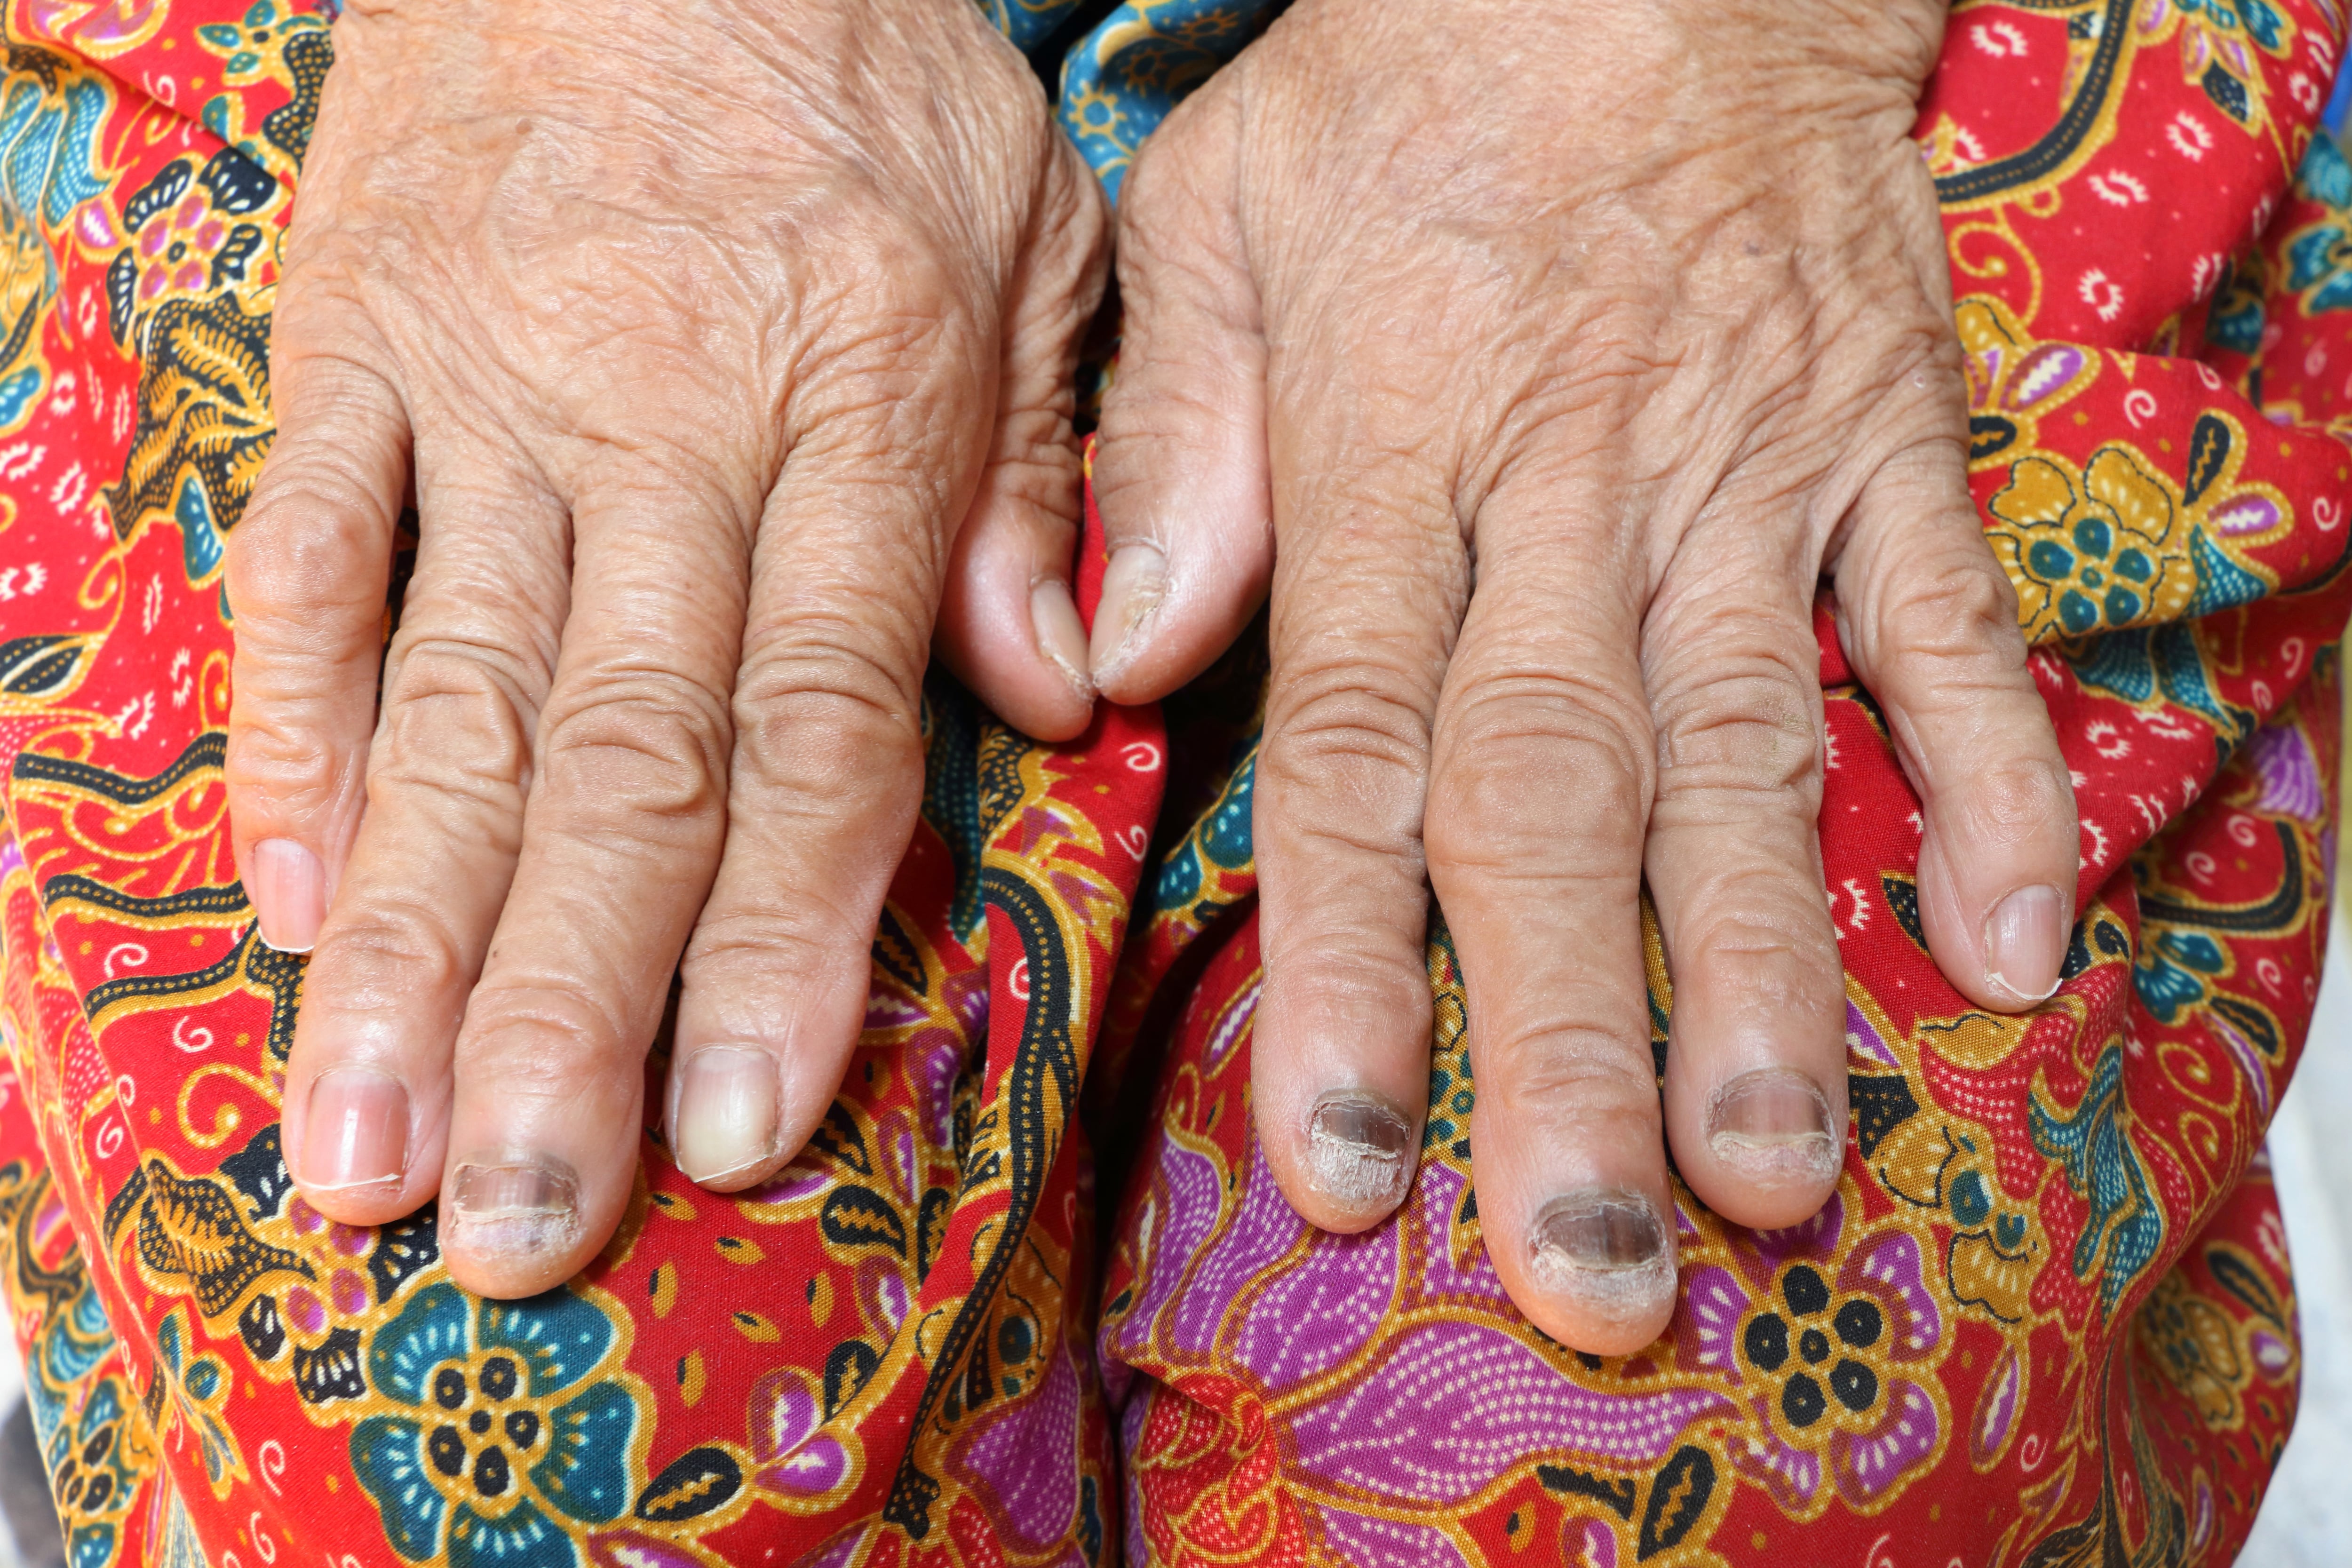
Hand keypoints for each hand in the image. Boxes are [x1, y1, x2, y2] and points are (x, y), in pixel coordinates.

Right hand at [225, 0, 1106, 1295]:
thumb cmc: (863, 64)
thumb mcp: (1033, 225)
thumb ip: (1039, 470)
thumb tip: (1056, 696)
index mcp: (852, 403)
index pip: (818, 722)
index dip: (778, 937)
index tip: (737, 1128)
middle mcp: (659, 424)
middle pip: (619, 761)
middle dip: (567, 1010)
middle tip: (521, 1225)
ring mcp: (480, 389)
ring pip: (449, 701)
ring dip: (408, 938)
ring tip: (370, 1150)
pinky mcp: (346, 345)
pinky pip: (308, 561)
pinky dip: (292, 731)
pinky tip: (290, 907)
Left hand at [1091, 0, 2076, 1351]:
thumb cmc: (1416, 78)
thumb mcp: (1226, 208)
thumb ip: (1174, 442)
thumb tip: (1125, 660)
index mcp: (1396, 455)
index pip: (1368, 750)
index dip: (1355, 965)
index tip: (1343, 1160)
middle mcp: (1577, 498)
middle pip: (1563, 803)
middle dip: (1569, 1042)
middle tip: (1578, 1260)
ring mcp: (1754, 476)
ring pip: (1753, 751)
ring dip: (1768, 968)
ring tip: (1768, 1171)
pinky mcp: (1890, 442)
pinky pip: (1949, 622)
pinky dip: (1989, 772)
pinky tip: (2013, 944)